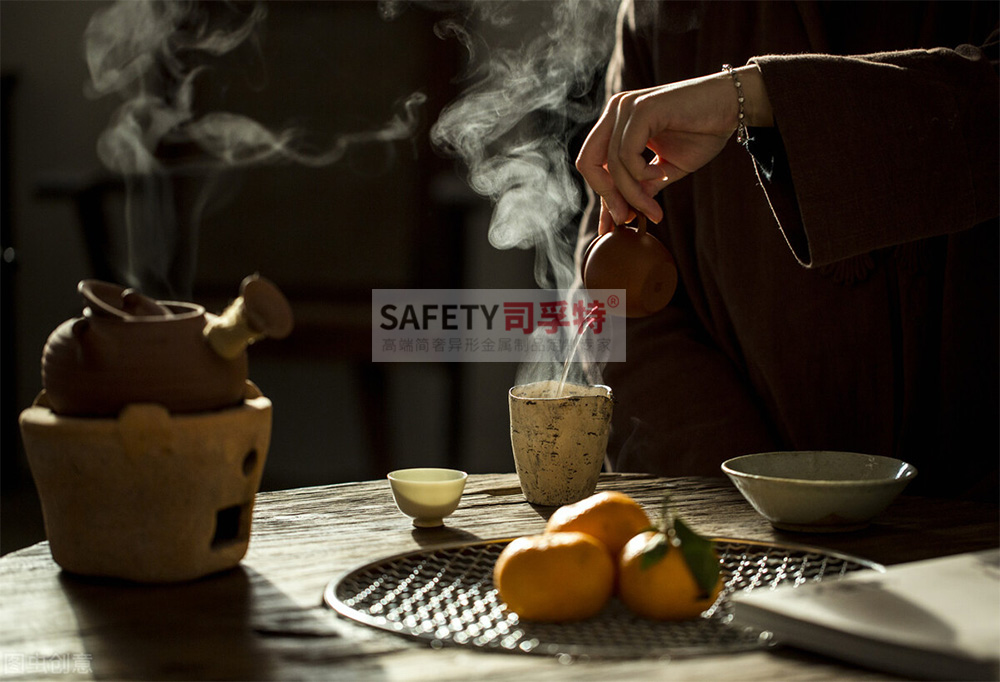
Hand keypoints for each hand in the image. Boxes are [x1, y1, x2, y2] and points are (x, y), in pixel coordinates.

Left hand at [576, 65, 771, 229]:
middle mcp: (616, 111)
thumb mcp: (665, 169)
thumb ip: (641, 186)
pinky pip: (627, 154)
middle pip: (588, 163)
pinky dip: (642, 175)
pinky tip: (661, 177)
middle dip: (607, 197)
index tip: (617, 224)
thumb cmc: (703, 132)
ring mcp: (627, 107)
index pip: (592, 163)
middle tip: (628, 220)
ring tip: (653, 210)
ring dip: (632, 195)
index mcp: (617, 122)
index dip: (603, 196)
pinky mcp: (642, 109)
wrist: (734, 106)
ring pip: (612, 164)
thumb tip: (621, 215)